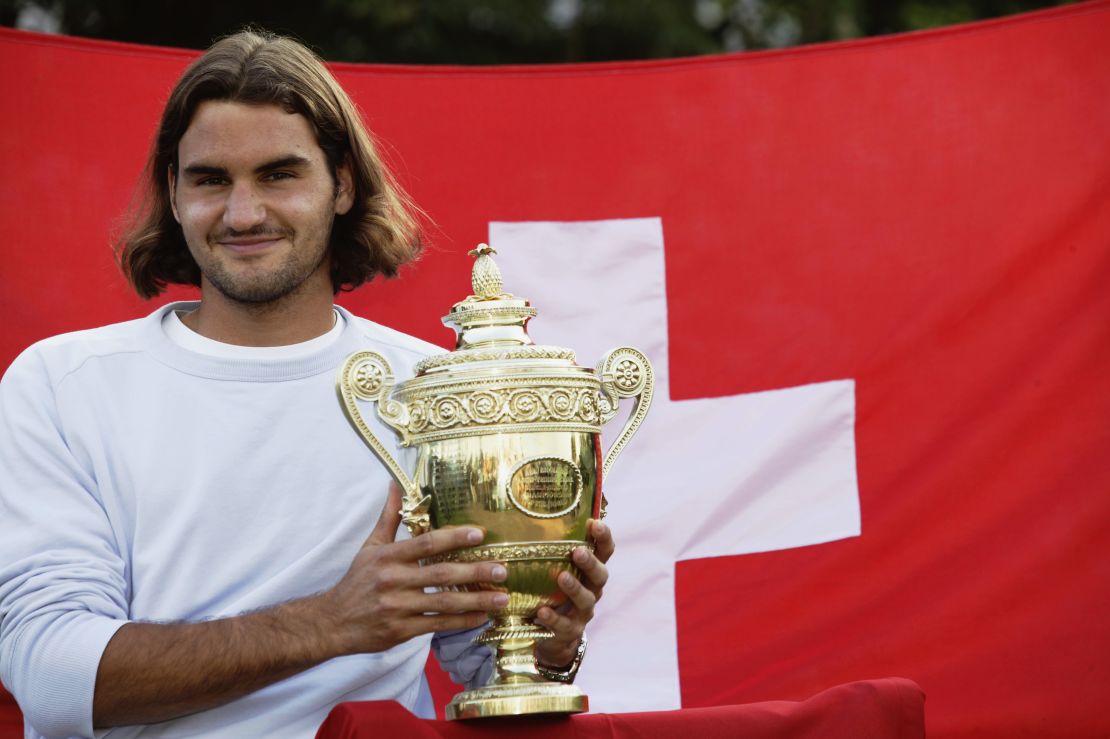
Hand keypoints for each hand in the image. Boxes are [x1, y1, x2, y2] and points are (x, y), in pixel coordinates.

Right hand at [321, 483, 508, 654]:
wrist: (332, 621)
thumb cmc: (357, 581)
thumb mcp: (370, 547)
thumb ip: (388, 517)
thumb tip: (395, 484)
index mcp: (388, 557)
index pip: (426, 543)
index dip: (454, 537)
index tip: (480, 534)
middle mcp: (394, 581)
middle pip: (441, 574)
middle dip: (475, 571)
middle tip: (502, 569)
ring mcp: (398, 607)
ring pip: (444, 603)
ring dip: (476, 601)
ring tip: (501, 597)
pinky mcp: (400, 631)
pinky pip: (437, 624)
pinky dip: (461, 622)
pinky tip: (481, 617)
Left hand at [533, 518, 613, 667]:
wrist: (554, 635)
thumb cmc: (553, 592)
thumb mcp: (556, 570)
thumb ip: (551, 550)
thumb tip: (524, 518)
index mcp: (590, 571)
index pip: (605, 551)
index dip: (604, 537)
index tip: (595, 523)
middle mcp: (592, 589)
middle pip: (600, 574)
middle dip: (590, 562)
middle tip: (578, 552)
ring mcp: (583, 612)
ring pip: (586, 599)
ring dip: (575, 587)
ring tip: (562, 577)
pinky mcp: (570, 630)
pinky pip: (564, 625)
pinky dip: (554, 618)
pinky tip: (542, 611)